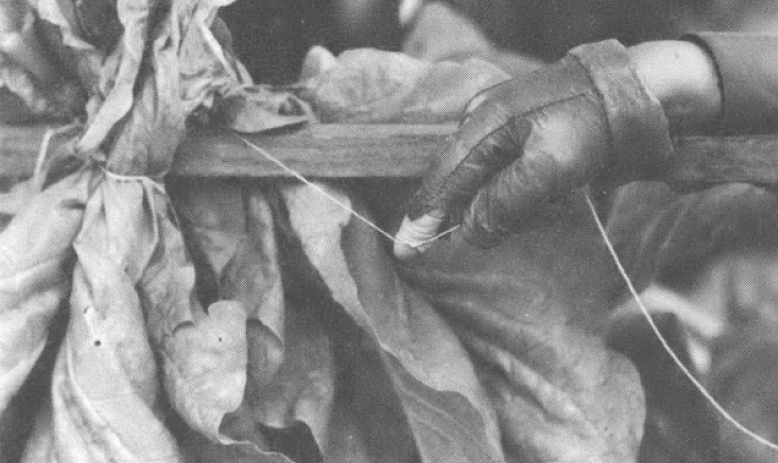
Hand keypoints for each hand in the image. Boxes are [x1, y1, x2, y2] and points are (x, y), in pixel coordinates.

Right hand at [393, 40, 720, 259]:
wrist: (641, 94)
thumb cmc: (594, 127)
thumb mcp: (549, 168)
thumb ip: (504, 201)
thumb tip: (469, 233)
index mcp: (483, 125)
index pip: (443, 179)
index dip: (423, 217)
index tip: (405, 250)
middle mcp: (485, 122)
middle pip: (454, 178)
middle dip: (444, 214)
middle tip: (425, 248)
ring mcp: (505, 125)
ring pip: (478, 177)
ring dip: (477, 206)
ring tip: (475, 229)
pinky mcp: (526, 134)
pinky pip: (500, 171)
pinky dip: (501, 194)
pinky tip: (515, 206)